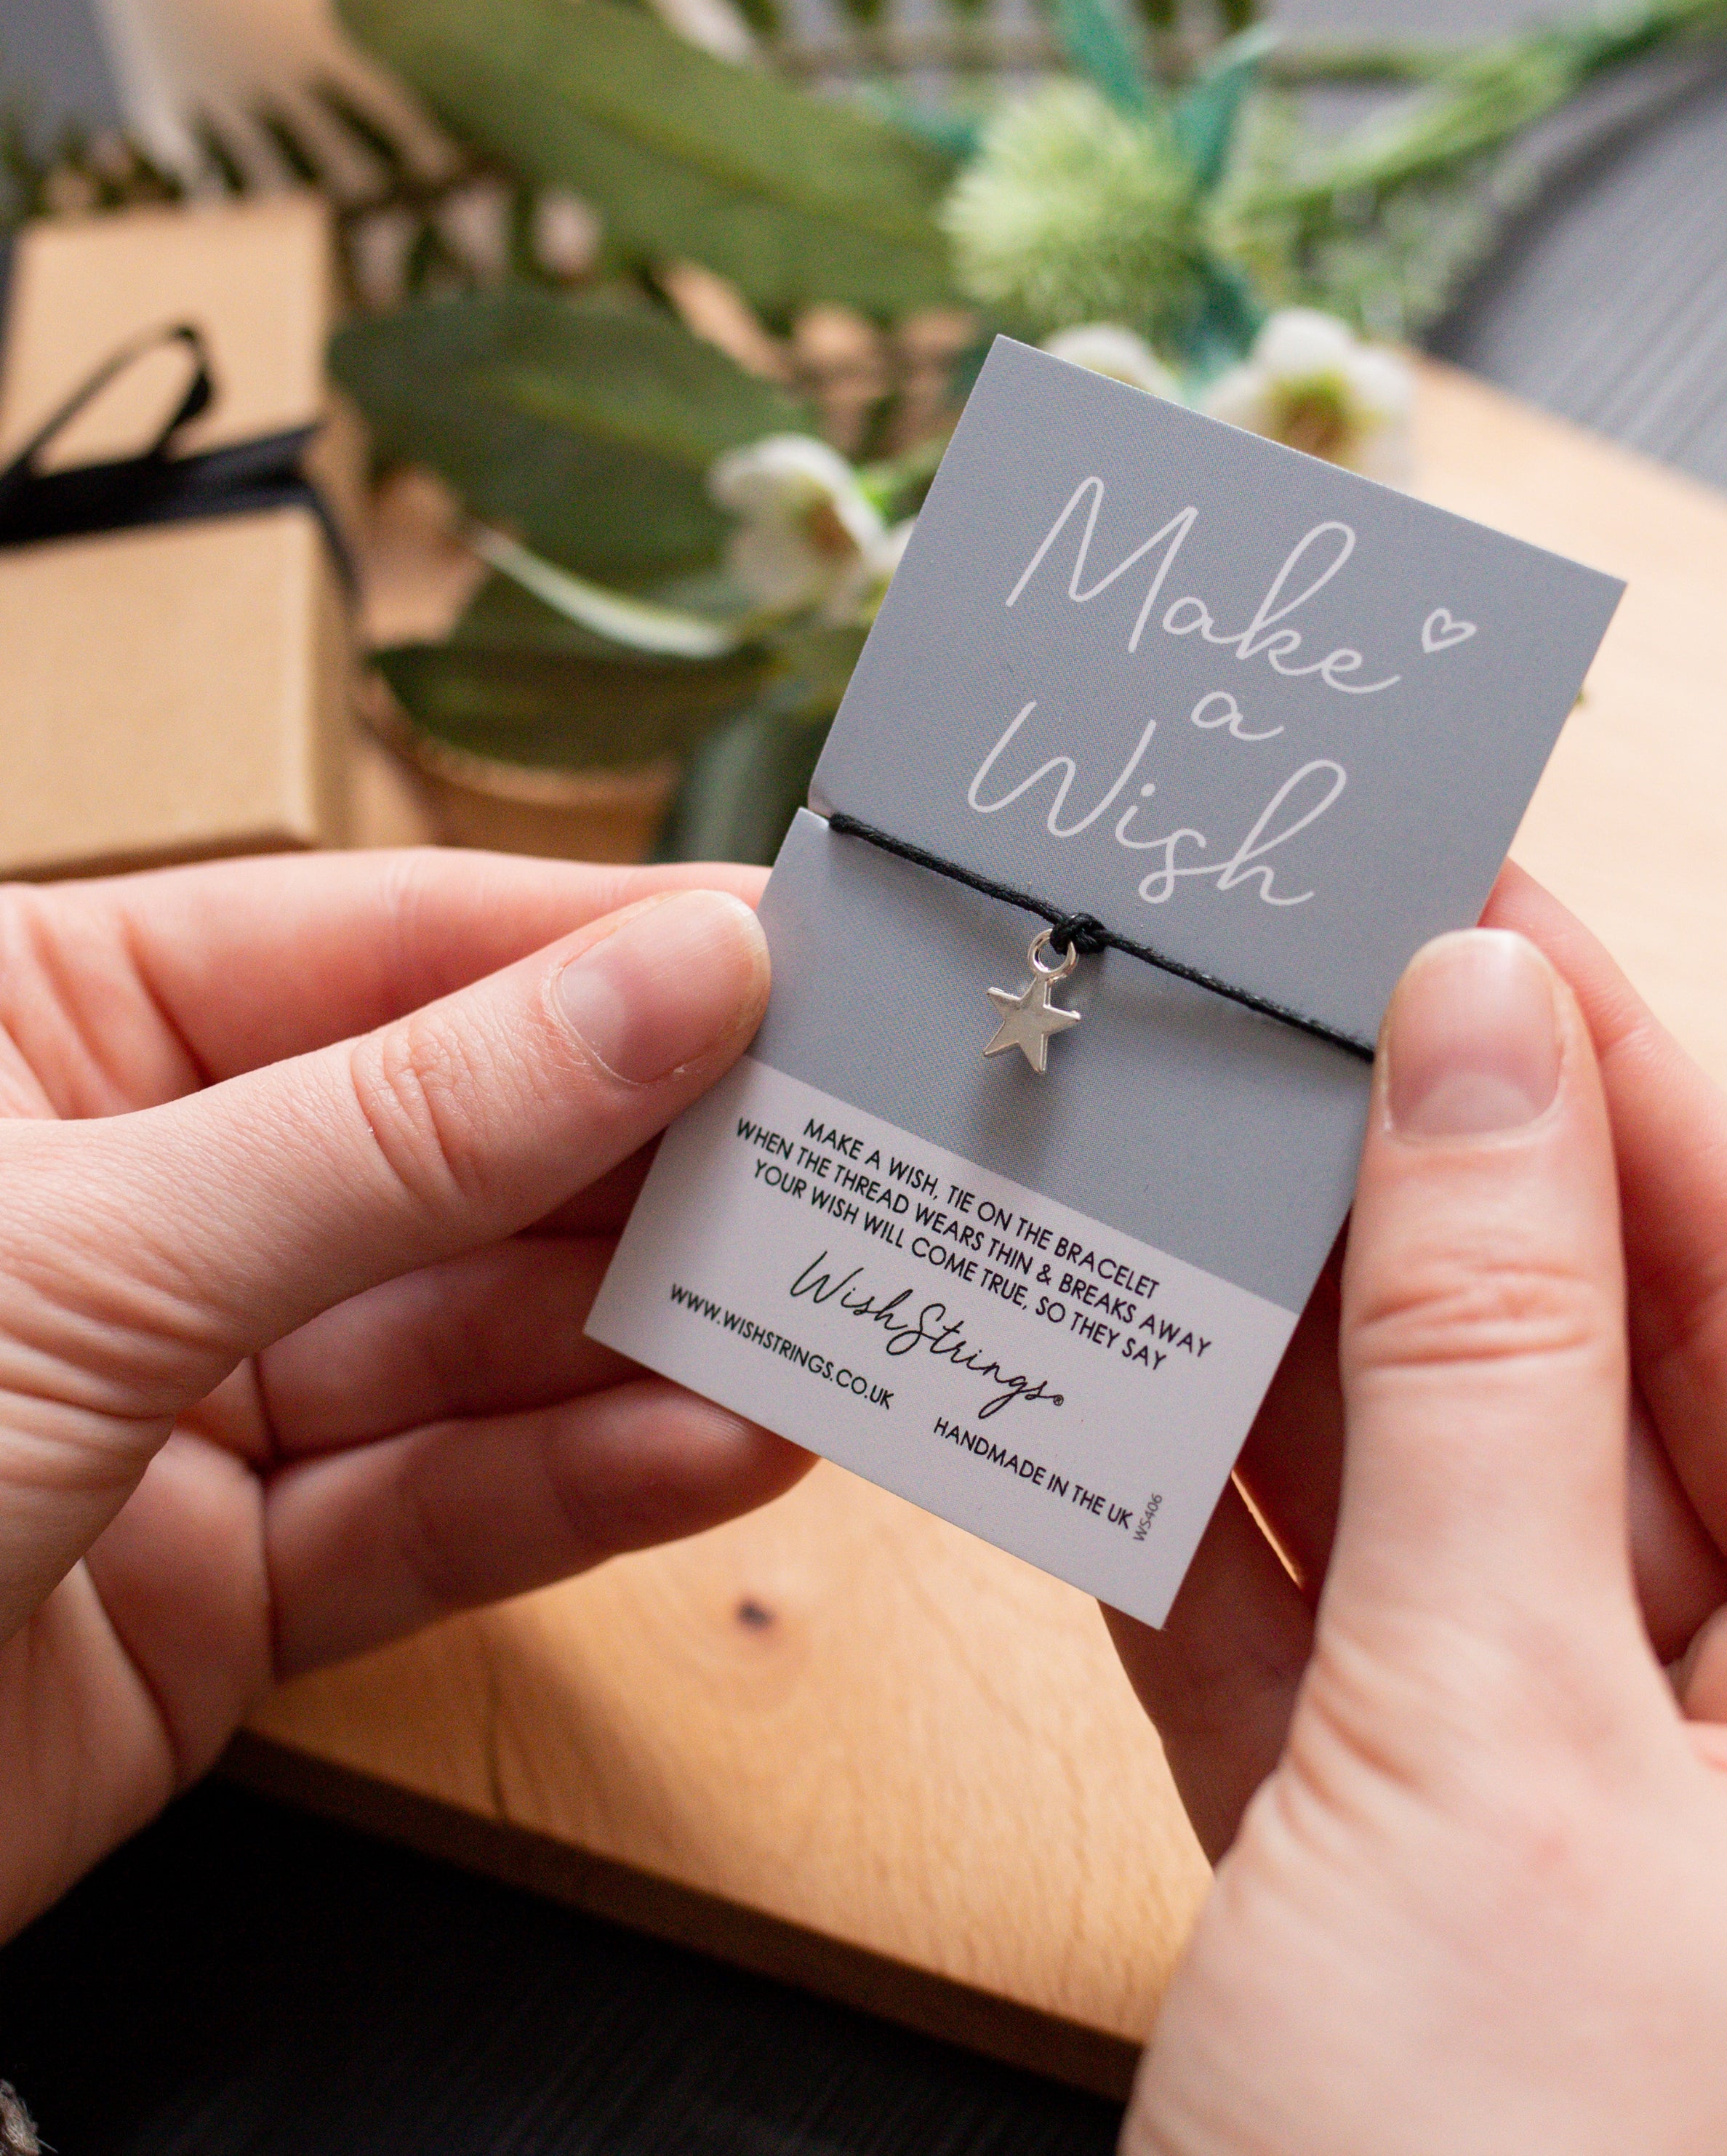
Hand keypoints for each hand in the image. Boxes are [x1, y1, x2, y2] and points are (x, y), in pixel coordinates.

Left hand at [0, 849, 810, 1938]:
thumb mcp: (97, 1251)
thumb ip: (411, 1126)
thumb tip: (669, 978)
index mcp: (43, 1032)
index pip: (378, 948)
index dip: (592, 945)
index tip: (785, 950)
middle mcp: (132, 1198)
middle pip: (457, 1148)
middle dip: (648, 1157)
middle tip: (844, 1144)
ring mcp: (186, 1395)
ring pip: (472, 1340)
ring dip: (649, 1335)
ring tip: (820, 1306)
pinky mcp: (229, 1583)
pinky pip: (440, 1509)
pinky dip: (585, 1483)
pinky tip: (722, 1444)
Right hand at [1113, 867, 1726, 2155]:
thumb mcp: (1503, 1732)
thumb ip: (1480, 1361)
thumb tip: (1481, 1032)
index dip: (1613, 1081)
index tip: (1477, 909)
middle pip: (1573, 1370)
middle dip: (1419, 1192)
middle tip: (1280, 1001)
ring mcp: (1552, 1785)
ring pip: (1412, 1481)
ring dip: (1285, 1326)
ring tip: (1170, 1139)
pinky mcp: (1376, 1848)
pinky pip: (1290, 1612)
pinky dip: (1191, 1493)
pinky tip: (1104, 1359)